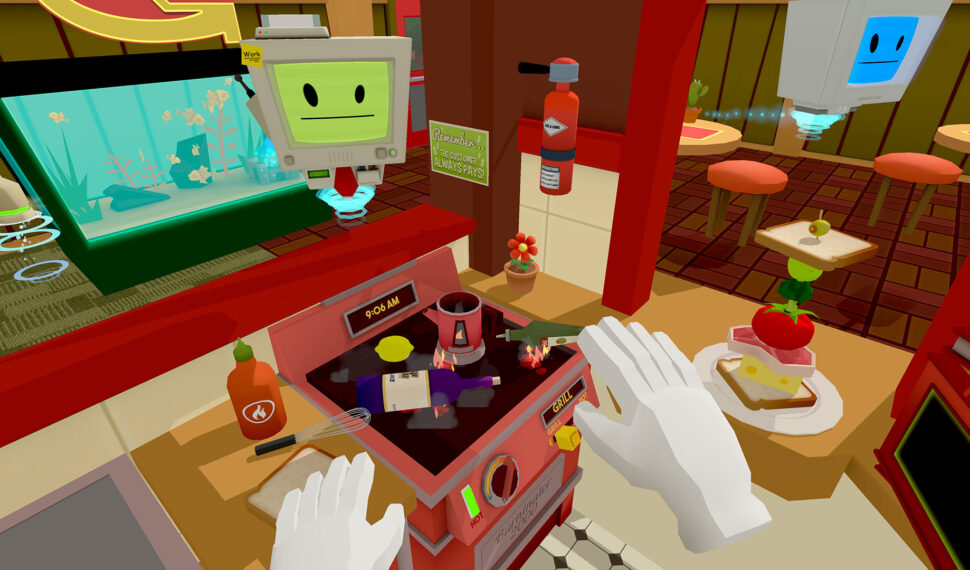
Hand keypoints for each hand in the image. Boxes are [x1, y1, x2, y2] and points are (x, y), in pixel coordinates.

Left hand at [270, 452, 405, 569]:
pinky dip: (291, 501)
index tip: (363, 458)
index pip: (356, 485)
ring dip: (315, 482)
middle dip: (338, 470)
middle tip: (342, 460)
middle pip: (331, 486)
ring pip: (309, 497)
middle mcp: (325, 518)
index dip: (360, 468)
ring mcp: (303, 529)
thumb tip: (395, 508)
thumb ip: (391, 526)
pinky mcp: (286, 542)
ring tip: (319, 474)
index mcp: (350, 518)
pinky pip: (287, 515)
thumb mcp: (382, 550)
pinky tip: (294, 494)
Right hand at [574, 317, 770, 551]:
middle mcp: (662, 392)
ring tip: (629, 328)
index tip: (587, 333)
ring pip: (659, 356)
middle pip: (637, 356)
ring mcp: (683, 392)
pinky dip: (669, 348)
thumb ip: (595, 429)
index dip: (600, 346)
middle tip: (603, 321)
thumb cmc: (661, 471)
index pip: (615, 366)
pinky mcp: (700, 397)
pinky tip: (661, 340)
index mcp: (640, 404)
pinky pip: (681, 365)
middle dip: (618, 337)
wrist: (708, 484)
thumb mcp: (619, 454)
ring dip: (642, 339)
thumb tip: (581, 408)